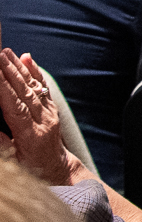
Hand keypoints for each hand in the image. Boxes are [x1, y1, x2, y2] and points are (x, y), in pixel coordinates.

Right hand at [0, 45, 83, 186]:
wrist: (57, 169)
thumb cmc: (31, 169)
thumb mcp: (13, 162)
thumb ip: (2, 143)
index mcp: (32, 134)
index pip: (16, 107)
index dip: (5, 89)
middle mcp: (44, 120)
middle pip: (25, 92)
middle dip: (10, 72)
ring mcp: (50, 113)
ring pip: (33, 86)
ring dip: (19, 68)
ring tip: (6, 52)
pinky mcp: (52, 108)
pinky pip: (42, 87)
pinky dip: (34, 71)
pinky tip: (27, 58)